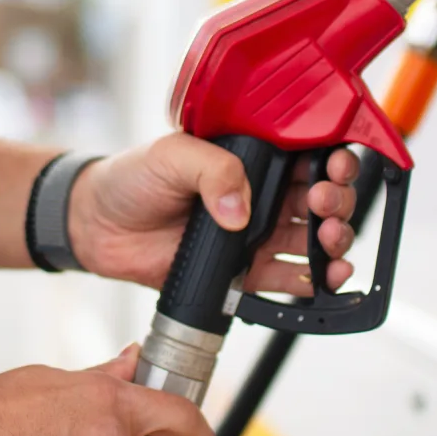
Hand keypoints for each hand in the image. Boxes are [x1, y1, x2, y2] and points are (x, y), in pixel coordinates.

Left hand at [68, 135, 358, 293]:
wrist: (99, 225)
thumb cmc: (133, 178)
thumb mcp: (172, 155)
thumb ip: (213, 170)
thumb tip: (240, 211)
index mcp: (252, 158)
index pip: (308, 154)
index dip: (334, 158)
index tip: (337, 165)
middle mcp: (263, 195)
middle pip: (323, 198)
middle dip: (338, 201)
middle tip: (324, 203)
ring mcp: (257, 235)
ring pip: (316, 240)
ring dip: (335, 241)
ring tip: (329, 241)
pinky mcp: (245, 272)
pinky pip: (291, 279)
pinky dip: (317, 281)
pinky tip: (328, 278)